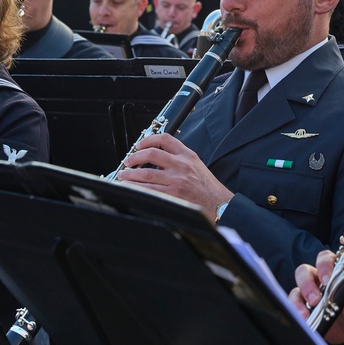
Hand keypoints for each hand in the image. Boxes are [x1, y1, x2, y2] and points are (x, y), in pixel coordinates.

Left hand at [115, 133, 232, 219]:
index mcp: (188, 155)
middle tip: (128, 161)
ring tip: (123, 175)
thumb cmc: (209, 189)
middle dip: (134, 157)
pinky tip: (130, 187)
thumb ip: (180, 159)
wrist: (220, 205)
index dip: (148, 139)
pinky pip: (149, 190)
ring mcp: (176, 180)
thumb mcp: (197, 166)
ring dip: (130, 174)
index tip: (139, 145)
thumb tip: (158, 158)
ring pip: (146, 174)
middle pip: (151, 154)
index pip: (165, 139)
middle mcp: (182, 165)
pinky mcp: (173, 194)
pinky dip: (136, 188)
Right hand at [290, 250, 343, 344]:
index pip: (325, 259)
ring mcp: (309, 292)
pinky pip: (293, 304)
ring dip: (299, 300)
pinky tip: (303, 319)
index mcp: (335, 272)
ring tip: (305, 313)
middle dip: (307, 283)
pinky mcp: (302, 307)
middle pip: (305, 271)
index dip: (324, 266)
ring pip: (296, 288)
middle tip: (315, 299)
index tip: (327, 279)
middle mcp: (318, 279)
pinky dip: (296, 310)